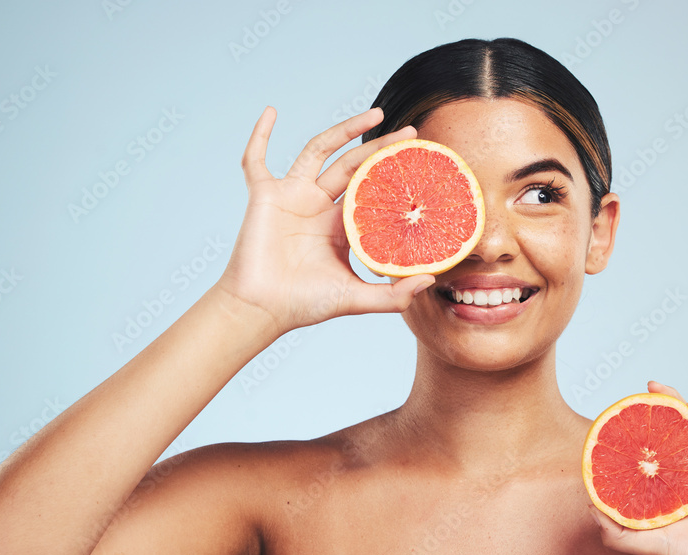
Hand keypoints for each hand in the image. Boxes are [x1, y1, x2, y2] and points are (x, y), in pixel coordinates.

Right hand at [216, 106, 434, 333]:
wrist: (262, 309)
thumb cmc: (304, 305)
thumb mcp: (356, 298)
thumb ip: (393, 295)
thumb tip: (432, 280)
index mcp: (340, 226)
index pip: (371, 190)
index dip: (393, 176)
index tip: (419, 162)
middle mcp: (319, 206)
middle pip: (354, 165)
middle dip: (381, 147)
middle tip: (410, 134)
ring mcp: (292, 197)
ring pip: (320, 150)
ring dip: (344, 129)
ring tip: (376, 113)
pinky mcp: (264, 195)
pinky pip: (256, 160)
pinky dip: (260, 136)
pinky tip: (271, 112)